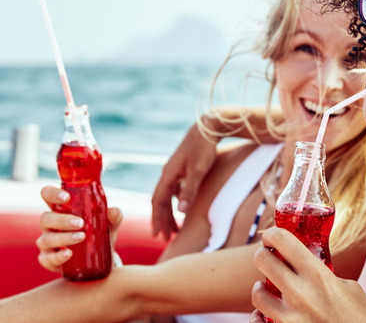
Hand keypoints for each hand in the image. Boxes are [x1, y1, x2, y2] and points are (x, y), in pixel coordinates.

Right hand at [35, 185, 122, 271]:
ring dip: (64, 238)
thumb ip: (113, 216)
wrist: (98, 259)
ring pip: (47, 239)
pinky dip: (57, 256)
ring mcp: (47, 242)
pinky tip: (68, 254)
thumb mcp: (108, 224)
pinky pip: (47, 259)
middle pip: (45, 218)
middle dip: (62, 220)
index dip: (52, 193)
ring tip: (82, 237)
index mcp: (61, 210)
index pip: (47, 195)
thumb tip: (113, 211)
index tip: (66, 197)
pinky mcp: (48, 259)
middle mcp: (50, 225)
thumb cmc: (97, 234)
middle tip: (81, 223)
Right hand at [151, 122, 217, 239]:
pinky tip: (182, 209)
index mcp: (168, 174)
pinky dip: (176, 202)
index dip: (157, 218)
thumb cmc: (204, 148)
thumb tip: (180, 211)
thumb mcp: (198, 171)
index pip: (158, 200)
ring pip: (168, 196)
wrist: (209, 127)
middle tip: (165, 238)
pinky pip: (175, 190)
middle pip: (161, 200)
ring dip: (169, 212)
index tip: (157, 234)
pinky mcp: (183, 168)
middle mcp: (168, 172)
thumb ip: (190, 190)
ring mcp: (175, 170)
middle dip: (162, 220)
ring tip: (174, 228)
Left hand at [250, 228, 365, 322]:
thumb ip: (327, 276)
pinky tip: (263, 315)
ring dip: (260, 289)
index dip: (272, 234)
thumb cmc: (362, 319)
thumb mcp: (350, 288)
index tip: (271, 237)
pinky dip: (257, 318)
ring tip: (266, 289)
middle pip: (262, 261)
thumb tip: (310, 270)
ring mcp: (290, 319)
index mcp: (318, 275)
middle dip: (263, 256)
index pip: (282, 240)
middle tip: (267, 258)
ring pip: (256, 294)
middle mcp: (300, 294)